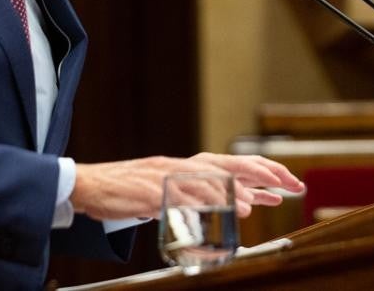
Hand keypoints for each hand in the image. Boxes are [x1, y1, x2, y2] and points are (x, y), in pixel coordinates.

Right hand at [70, 153, 303, 220]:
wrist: (85, 185)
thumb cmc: (121, 190)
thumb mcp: (161, 191)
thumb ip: (189, 196)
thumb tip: (218, 206)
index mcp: (182, 167)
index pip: (229, 165)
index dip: (259, 171)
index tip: (287, 181)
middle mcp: (177, 166)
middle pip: (226, 165)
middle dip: (260, 174)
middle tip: (288, 184)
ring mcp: (164, 177)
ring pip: (206, 180)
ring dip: (233, 192)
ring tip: (257, 204)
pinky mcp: (150, 191)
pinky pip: (180, 196)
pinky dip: (200, 203)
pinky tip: (217, 210)